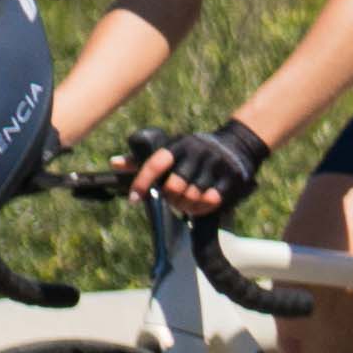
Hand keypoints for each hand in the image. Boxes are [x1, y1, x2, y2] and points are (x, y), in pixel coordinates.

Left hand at [142, 118, 268, 222]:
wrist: (238, 144)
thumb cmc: (195, 151)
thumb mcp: (172, 150)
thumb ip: (143, 160)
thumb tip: (114, 163)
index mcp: (178, 146)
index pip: (154, 164)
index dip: (141, 183)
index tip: (134, 199)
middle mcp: (196, 152)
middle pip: (173, 187)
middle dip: (170, 199)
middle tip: (173, 201)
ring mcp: (215, 164)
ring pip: (192, 196)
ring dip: (186, 206)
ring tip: (186, 205)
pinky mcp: (231, 177)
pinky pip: (211, 200)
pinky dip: (202, 208)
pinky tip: (200, 206)